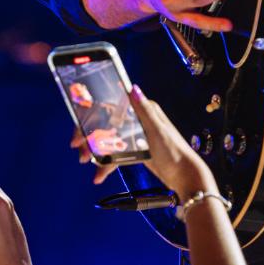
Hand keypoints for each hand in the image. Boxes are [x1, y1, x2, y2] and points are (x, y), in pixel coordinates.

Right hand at [72, 85, 218, 199]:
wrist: (184, 176)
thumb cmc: (175, 152)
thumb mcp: (158, 131)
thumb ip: (145, 111)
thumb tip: (133, 88)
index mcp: (143, 110)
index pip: (111, 106)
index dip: (93, 114)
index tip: (80, 125)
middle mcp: (138, 120)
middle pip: (106, 123)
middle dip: (90, 135)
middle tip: (78, 148)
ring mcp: (136, 135)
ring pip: (109, 140)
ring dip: (96, 151)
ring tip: (86, 161)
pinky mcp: (136, 150)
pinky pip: (116, 154)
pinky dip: (107, 164)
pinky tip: (99, 175)